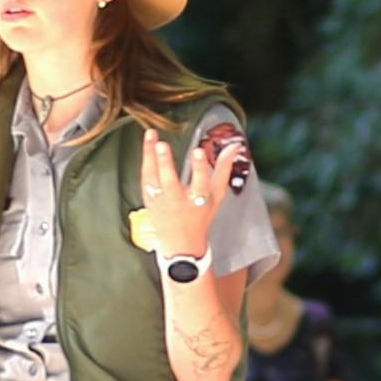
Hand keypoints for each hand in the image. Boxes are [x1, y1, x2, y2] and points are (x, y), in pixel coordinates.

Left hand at [139, 116, 248, 256]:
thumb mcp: (217, 195)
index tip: (198, 151)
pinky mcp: (149, 200)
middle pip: (170, 181)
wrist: (181, 244)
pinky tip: (147, 144)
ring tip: (152, 135)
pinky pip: (145, 178)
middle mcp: (178, 202)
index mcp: (198, 201)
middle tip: (162, 146)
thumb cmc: (201, 216)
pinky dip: (145, 160)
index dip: (200, 166)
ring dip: (150, 156)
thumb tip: (234, 146)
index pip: (200, 182)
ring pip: (153, 178)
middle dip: (166, 163)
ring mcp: (161, 202)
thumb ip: (224, 169)